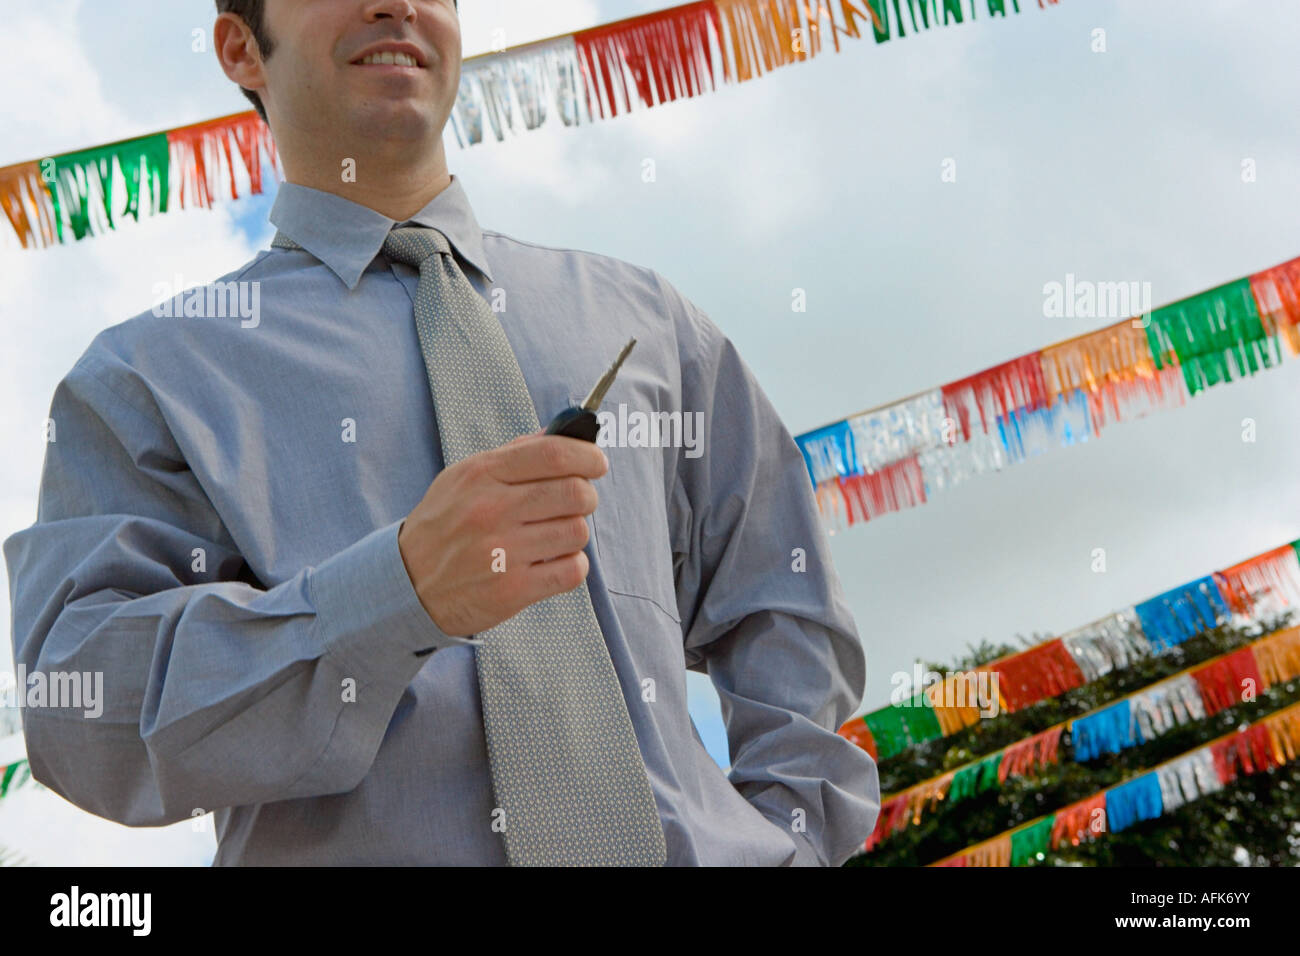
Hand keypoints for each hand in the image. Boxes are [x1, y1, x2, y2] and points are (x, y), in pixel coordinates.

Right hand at [397, 431, 606, 635]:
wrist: (408, 582)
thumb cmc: (444, 524)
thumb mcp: (464, 478)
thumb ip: (514, 455)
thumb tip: (562, 435)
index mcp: (482, 475)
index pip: (553, 454)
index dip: (587, 455)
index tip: (596, 463)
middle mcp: (491, 511)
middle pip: (575, 492)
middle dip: (586, 495)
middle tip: (576, 502)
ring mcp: (501, 552)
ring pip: (577, 532)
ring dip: (574, 532)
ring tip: (554, 535)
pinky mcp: (512, 590)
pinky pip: (572, 571)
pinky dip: (572, 566)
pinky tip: (553, 561)